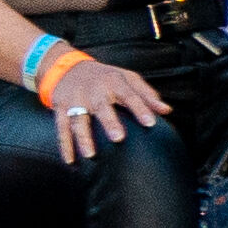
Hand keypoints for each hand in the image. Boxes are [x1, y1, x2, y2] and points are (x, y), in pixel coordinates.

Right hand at [45, 51, 170, 162]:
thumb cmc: (104, 77)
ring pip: (77, 118)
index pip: (129, 94)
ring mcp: (75, 99)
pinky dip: (64, 144)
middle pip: (101, 105)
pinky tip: (70, 160)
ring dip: (82, 137)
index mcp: (113, 81)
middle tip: (118, 138)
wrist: (66, 66)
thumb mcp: (126, 78)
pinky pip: (61, 127)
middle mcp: (93, 89)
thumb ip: (147, 94)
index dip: (140, 108)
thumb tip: (167, 110)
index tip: (150, 123)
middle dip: (109, 121)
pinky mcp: (60, 107)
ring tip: (90, 155)